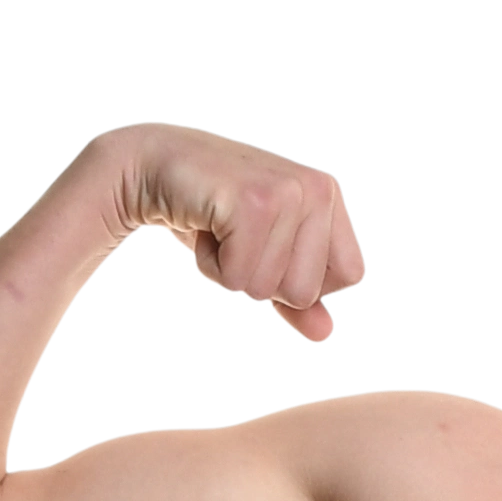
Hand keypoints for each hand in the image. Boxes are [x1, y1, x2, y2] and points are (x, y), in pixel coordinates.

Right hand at [103, 124, 367, 344]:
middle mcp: (319, 188)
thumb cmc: (210, 213)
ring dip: (230, 271)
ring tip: (218, 227)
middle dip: (260, 278)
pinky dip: (209, 265)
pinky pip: (238, 278)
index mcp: (330, 194)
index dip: (301, 279)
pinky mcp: (251, 203)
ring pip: (268, 289)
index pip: (351, 276)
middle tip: (235, 234)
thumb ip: (296, 298)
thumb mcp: (261, 256)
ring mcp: (287, 192)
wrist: (150, 166)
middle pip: (306, 292)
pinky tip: (202, 225)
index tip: (267, 245)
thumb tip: (327, 334)